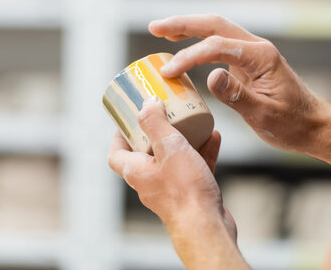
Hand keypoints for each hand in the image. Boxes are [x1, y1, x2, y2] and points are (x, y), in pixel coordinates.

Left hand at [108, 96, 246, 268]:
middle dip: (155, 132)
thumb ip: (155, 122)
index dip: (118, 136)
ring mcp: (171, 189)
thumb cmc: (184, 189)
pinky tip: (214, 137)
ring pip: (173, 159)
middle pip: (146, 153)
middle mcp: (150, 181)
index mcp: (137, 171)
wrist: (207, 227)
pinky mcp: (191, 193)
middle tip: (164, 114)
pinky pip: (194, 167)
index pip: (116, 154)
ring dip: (182, 140)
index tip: (128, 119)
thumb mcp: (168, 146)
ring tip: (192, 121)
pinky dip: (202, 152)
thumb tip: (146, 102)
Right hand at [149, 14, 330, 165]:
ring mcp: (252, 54)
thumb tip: (210, 75)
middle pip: (215, 24)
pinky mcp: (248, 63)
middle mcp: (256, 48)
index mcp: (261, 57)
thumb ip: (236, 95)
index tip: (168, 71)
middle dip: (183, 24)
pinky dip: (198, 43)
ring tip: (161, 31)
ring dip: (189, 28)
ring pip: (216, 30)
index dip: (189, 56)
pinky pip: (219, 45)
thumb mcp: (263, 114)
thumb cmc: (291, 123)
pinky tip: (184, 48)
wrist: (312, 125)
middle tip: (154, 28)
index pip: (217, 46)